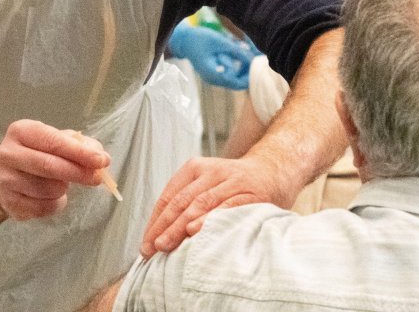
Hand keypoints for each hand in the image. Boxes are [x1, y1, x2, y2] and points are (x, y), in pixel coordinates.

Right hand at [0, 119, 110, 220]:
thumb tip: (101, 158)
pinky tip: (51, 196)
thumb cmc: (36, 153)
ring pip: (47, 189)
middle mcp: (9, 154)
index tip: (102, 160)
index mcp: (21, 131)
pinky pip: (43, 208)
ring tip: (61, 183)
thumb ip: (80, 145)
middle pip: (49, 166)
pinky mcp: (9, 204)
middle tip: (96, 178)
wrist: (1, 176)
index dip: (79, 152)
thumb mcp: (55, 140)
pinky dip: (56, 203)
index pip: (53, 142)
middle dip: (78, 173)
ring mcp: (5, 180)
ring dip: (64, 189)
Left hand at [140, 154, 294, 257]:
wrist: (273, 170)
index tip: (145, 244)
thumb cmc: (234, 185)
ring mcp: (231, 180)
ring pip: (200, 203)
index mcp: (194, 168)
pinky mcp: (250, 192)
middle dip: (163, 227)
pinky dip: (209, 219)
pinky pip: (226, 207)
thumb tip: (160, 237)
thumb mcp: (208, 185)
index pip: (168, 196)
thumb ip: (187, 204)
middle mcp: (211, 171)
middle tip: (151, 248)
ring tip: (166, 244)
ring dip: (180, 226)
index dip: (155, 221)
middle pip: (181, 201)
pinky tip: (196, 231)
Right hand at [168, 23, 254, 89]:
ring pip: (233, 79)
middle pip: (236, 83)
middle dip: (247, 72)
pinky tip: (240, 55)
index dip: (248, 77)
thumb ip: (235, 51)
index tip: (257, 66)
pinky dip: (236, 66)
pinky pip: (229, 74)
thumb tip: (252, 58)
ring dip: (242, 69)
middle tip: (255, 59)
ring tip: (248, 55)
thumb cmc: (200, 39)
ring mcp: (213, 77)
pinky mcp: (214, 73)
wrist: (184, 39)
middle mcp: (213, 79)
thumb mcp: (219, 42)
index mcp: (213, 74)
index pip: (235, 83)